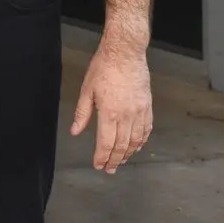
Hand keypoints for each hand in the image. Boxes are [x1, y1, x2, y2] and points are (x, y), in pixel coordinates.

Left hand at [70, 41, 152, 173]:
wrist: (125, 53)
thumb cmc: (104, 68)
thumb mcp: (87, 90)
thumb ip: (82, 114)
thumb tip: (75, 131)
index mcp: (109, 112)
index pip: (106, 143)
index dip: (102, 157)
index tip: (98, 165)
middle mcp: (127, 115)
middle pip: (121, 145)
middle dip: (115, 160)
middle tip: (109, 169)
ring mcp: (139, 111)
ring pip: (136, 140)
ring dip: (128, 153)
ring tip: (121, 161)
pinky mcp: (148, 106)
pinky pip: (146, 129)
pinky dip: (142, 141)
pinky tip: (137, 146)